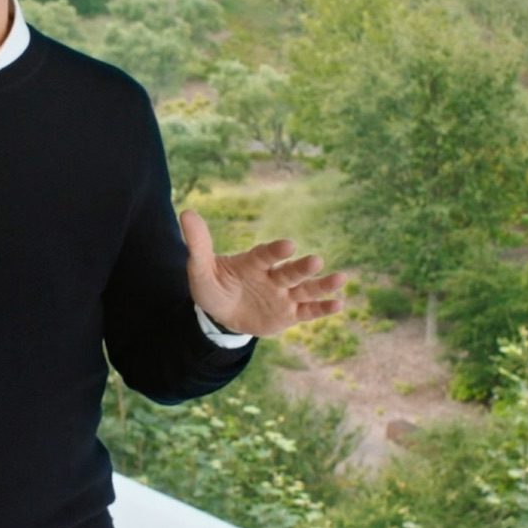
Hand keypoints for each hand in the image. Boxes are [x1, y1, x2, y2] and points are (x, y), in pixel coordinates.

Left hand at [182, 209, 345, 337]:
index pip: (266, 255)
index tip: (288, 245)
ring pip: (305, 289)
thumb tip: (186, 212)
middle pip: (290, 272)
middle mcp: (273, 277)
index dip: (276, 251)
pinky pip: (308, 312)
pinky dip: (323, 308)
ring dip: (322, 285)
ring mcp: (283, 295)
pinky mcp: (289, 314)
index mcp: (253, 263)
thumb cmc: (213, 287)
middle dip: (302, 267)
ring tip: (340, 279)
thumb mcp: (200, 269)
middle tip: (316, 261)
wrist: (222, 315)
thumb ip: (199, 244)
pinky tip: (339, 303)